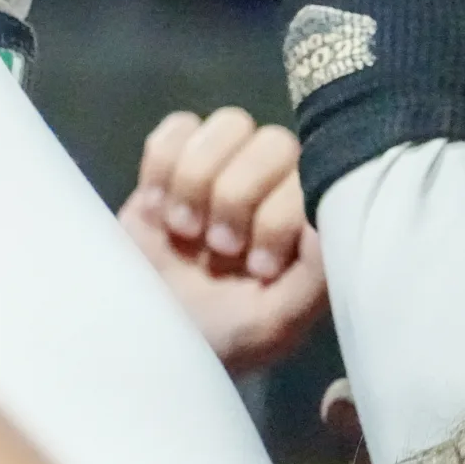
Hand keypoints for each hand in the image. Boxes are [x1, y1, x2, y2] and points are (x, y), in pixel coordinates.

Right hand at [123, 108, 325, 374]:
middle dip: (234, 194)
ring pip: (228, 124)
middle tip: (215, 246)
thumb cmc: (215, 339)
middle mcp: (274, 187)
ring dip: (197, 177)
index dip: (277, 214)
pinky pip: (177, 127)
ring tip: (181, 228)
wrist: (139, 337)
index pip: (309, 176)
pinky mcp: (170, 165)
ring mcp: (221, 170)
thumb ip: (313, 274)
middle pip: (272, 141)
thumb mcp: (275, 324)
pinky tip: (155, 207)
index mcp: (307, 222)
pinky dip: (162, 164)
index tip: (255, 267)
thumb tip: (326, 215)